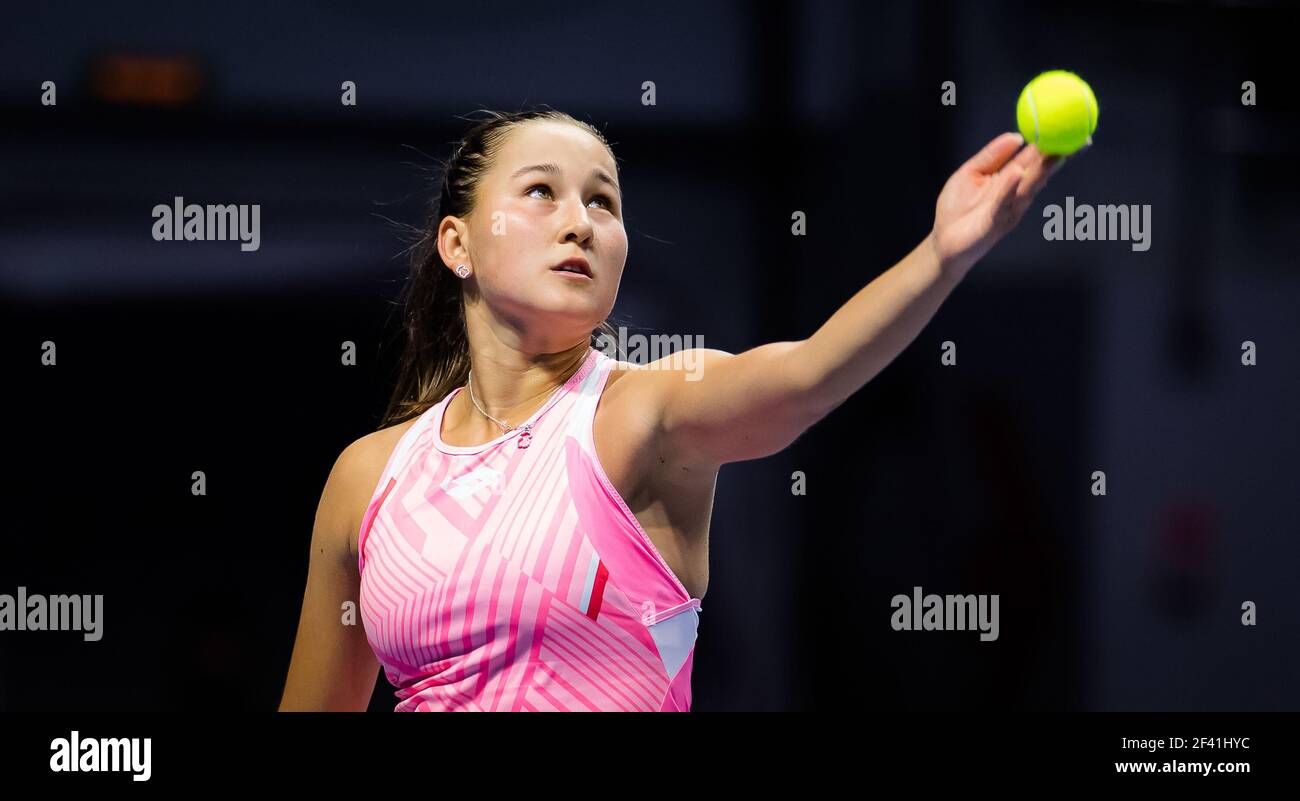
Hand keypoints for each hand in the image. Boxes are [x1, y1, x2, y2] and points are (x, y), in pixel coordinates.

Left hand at [928, 132, 1066, 278]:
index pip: (1036, 158)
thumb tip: (1016, 135)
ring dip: (1042, 170)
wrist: (943, 242)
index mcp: (1010, 178)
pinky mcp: (994, 223)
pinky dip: (1009, 188)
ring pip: (1028, 187)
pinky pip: (1002, 203)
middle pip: (1040, 172)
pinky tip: (1016, 174)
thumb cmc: (956, 208)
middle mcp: (1015, 193)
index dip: (1054, 144)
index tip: (1072, 127)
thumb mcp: (970, 173)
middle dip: (1060, 156)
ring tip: (1056, 153)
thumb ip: (991, 155)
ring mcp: (1008, 209)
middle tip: (1078, 140)